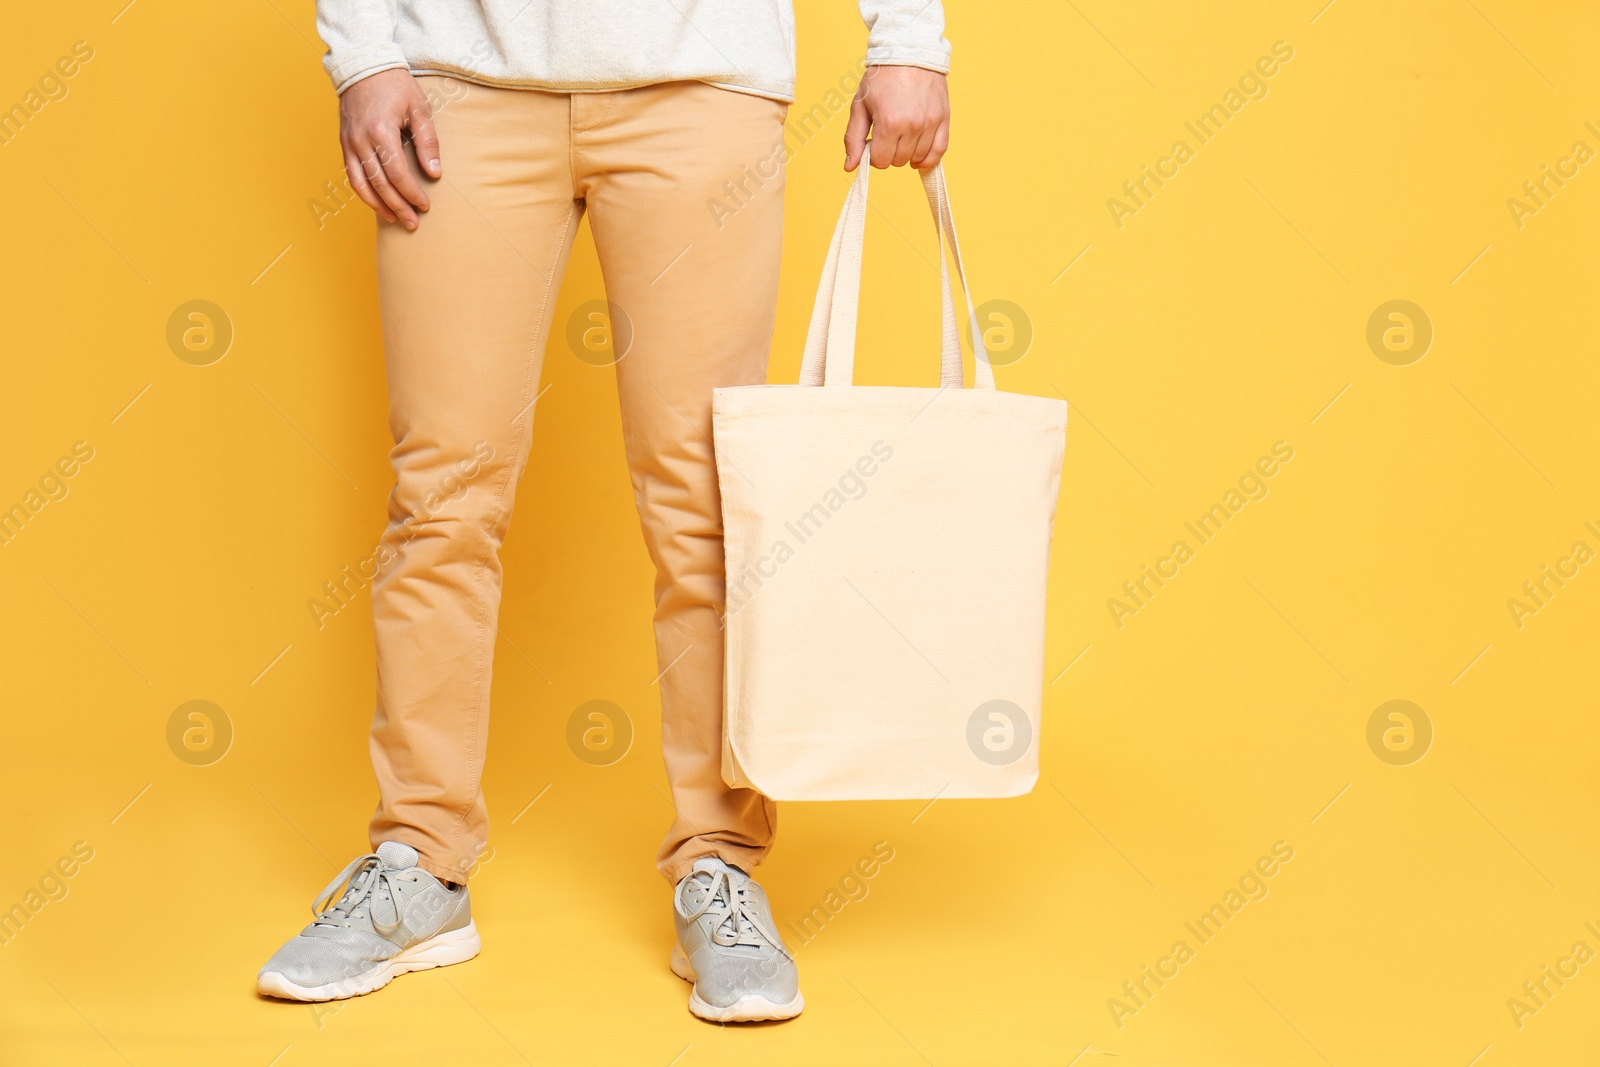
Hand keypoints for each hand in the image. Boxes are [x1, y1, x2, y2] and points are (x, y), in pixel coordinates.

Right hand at [338, 68, 439, 229]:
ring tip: (395, 219)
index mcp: (381, 131)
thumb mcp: (419, 108)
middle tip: (413, 222)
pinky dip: (364, 193)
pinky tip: (378, 203)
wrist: (364, 66)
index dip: (412, 193)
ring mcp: (349, 143)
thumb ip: (428, 142)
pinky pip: (352, 175)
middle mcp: (361, 140)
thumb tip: (435, 173)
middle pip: (380, 184)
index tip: (425, 205)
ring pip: (361, 185)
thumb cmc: (395, 85)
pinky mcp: (344, 143)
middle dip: (398, 207)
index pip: (398, 174)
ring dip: (379, 206)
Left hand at [844, 65, 949, 171]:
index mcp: (888, 123)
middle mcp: (911, 126)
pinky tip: (918, 157)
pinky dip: (928, 159)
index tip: (873, 142)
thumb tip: (850, 167)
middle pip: (898, 161)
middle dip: (889, 153)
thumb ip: (853, 138)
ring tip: (902, 137)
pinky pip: (939, 151)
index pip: (880, 161)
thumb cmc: (882, 78)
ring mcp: (929, 123)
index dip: (873, 155)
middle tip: (887, 135)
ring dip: (907, 154)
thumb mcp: (860, 105)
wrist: (909, 52)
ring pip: (917, 159)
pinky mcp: (943, 119)